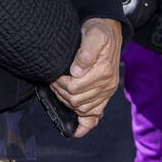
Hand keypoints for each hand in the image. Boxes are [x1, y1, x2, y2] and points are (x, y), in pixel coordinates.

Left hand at [50, 18, 122, 137]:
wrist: (109, 31)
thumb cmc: (98, 32)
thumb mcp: (93, 34)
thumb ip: (86, 52)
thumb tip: (77, 70)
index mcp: (103, 72)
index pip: (75, 87)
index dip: (60, 83)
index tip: (53, 75)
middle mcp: (107, 85)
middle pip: (76, 100)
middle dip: (60, 91)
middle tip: (52, 80)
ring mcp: (106, 92)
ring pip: (82, 109)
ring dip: (67, 101)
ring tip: (58, 88)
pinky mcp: (104, 95)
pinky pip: (95, 117)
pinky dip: (85, 125)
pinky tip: (75, 131)